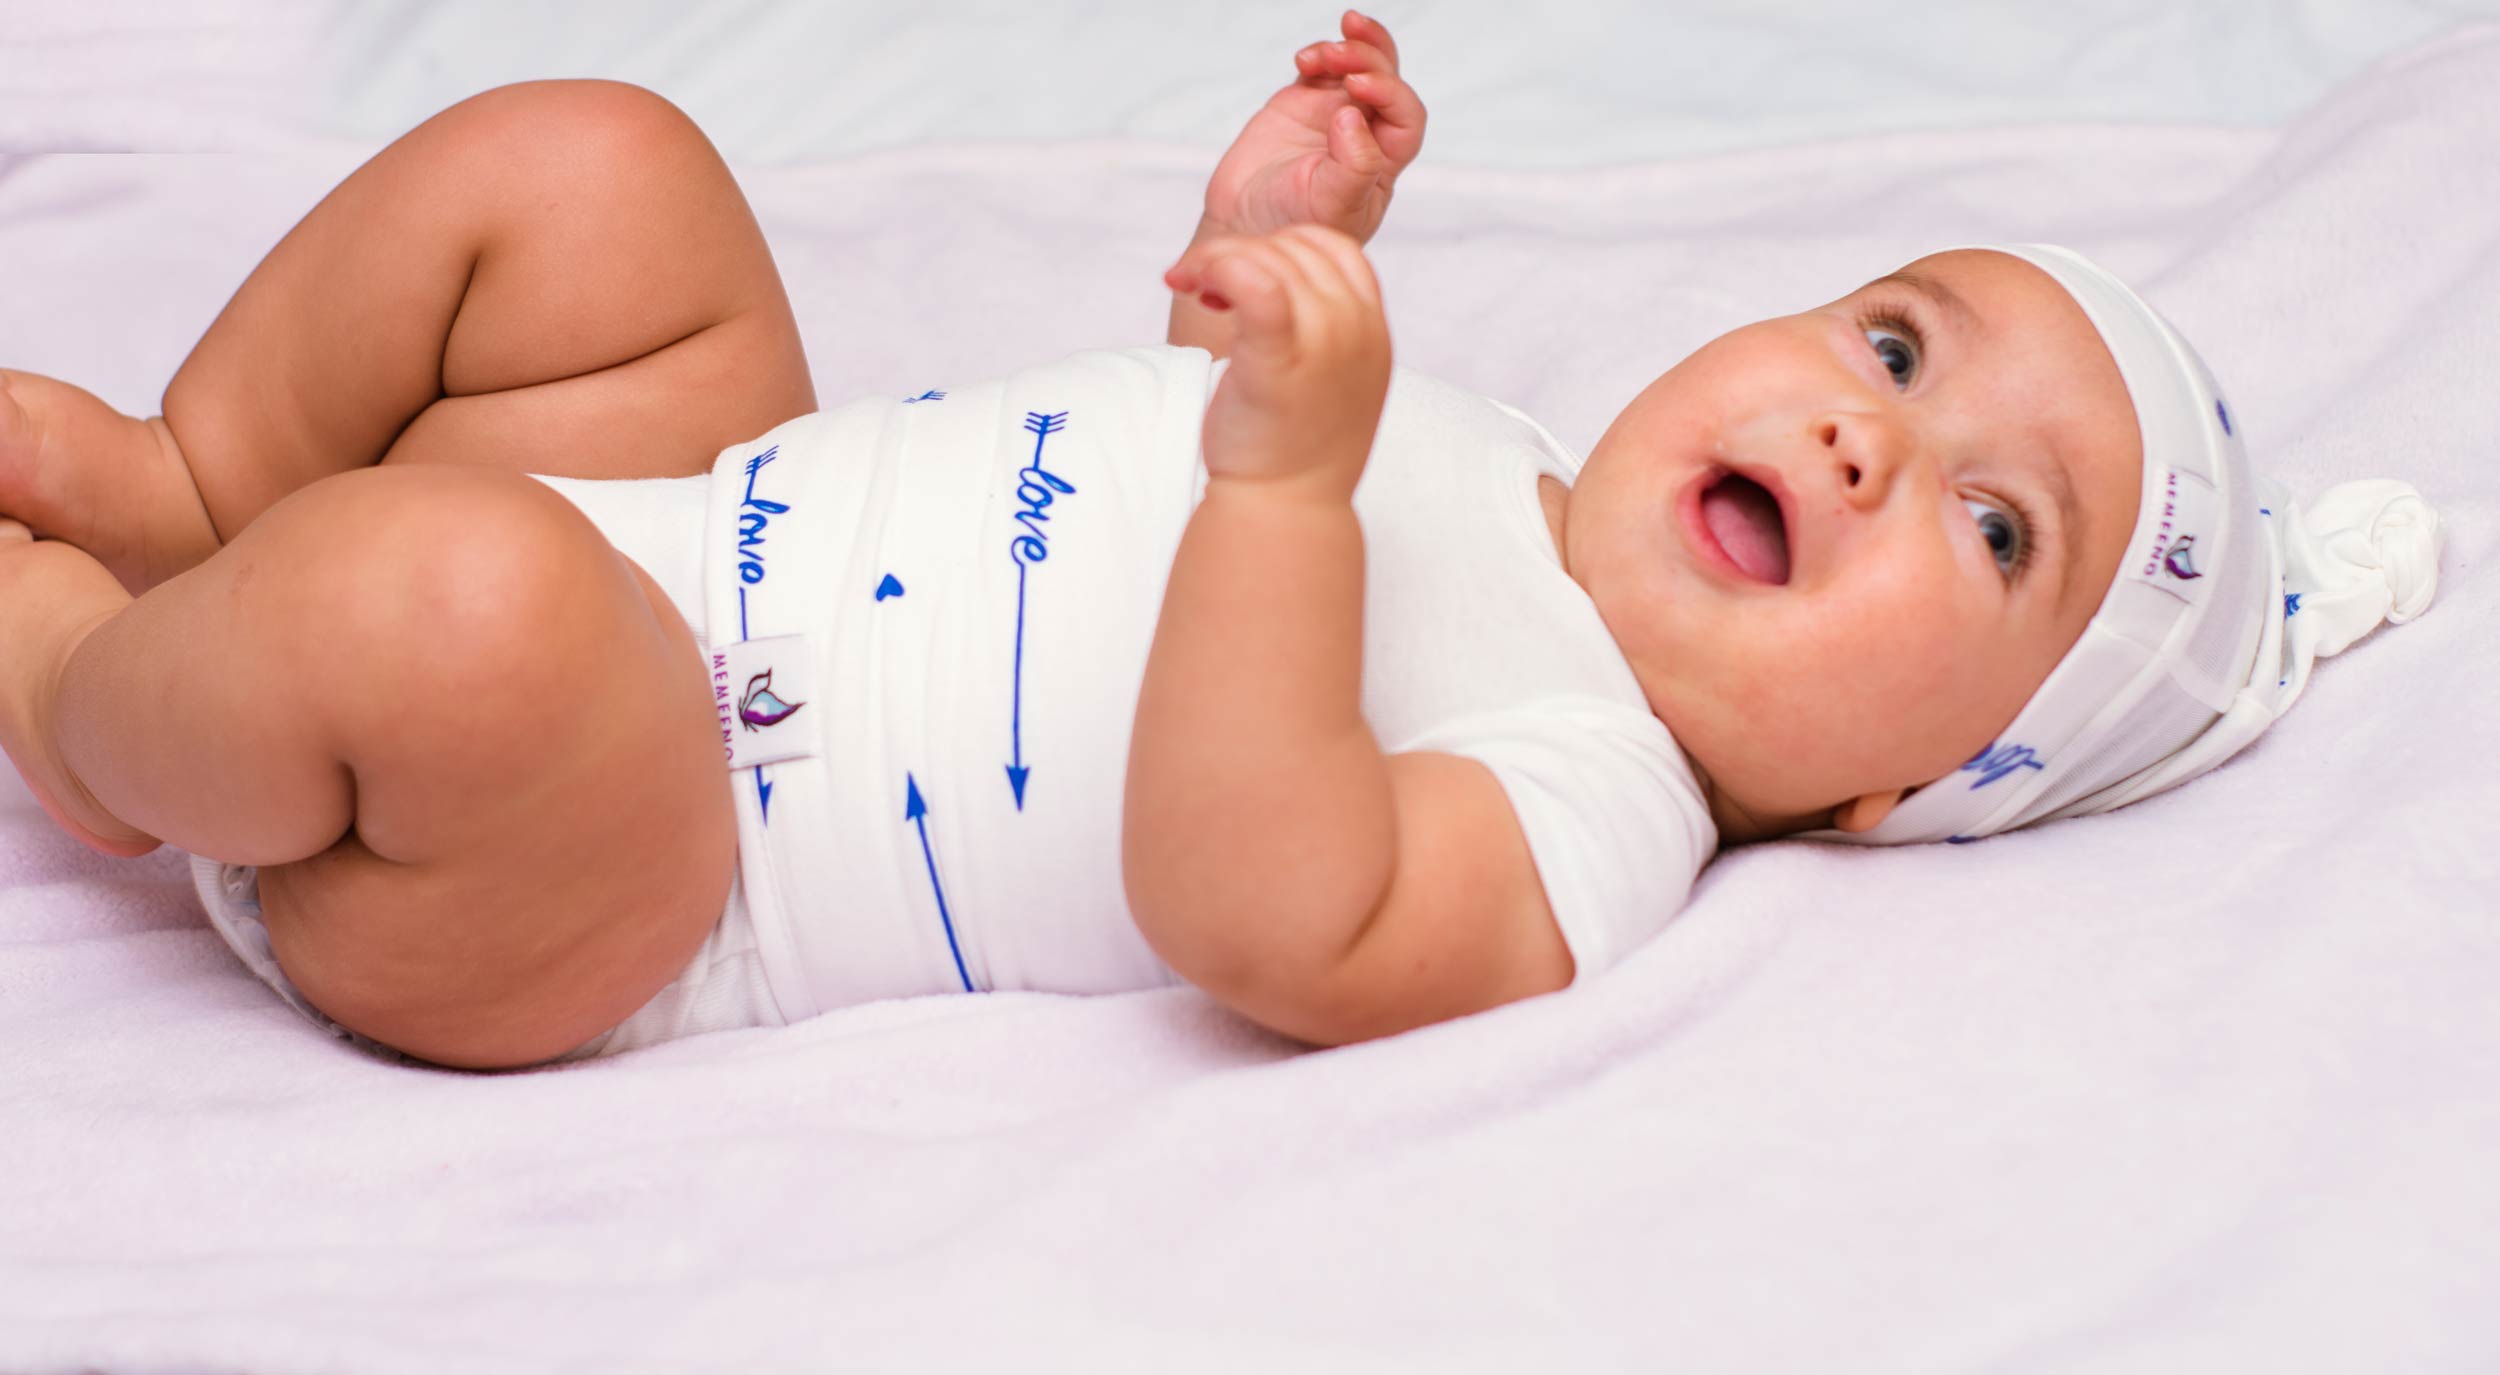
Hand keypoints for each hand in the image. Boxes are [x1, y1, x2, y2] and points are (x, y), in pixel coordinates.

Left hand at [1164, 224, 1390, 500]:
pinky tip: (1193, 287)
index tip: (1243, 278)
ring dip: (1216, 261)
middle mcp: (1358, 332)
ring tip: (1195, 293)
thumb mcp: (1328, 378)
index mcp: (1373, 332)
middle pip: (1294, 248)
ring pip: (1267, 259)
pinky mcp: (1279, 362)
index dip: (1281, 247)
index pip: (1334, 248)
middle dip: (1239, 252)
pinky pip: (1255, 286)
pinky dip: (1218, 270)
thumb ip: (1322, 329)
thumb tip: (1274, 280)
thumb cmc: (1289, 448)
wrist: (1282, 509)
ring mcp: (1325, 346)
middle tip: (1201, 285)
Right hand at [1200, 10, 1426, 245]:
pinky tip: (1304, 60)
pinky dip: (1318, 55)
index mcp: (1382, 164)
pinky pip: (1322, 68)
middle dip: (1368, 59)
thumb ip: (1354, 166)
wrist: (1242, 223)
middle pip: (1386, 82)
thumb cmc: (1292, 226)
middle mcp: (1366, 135)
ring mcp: (1334, 115)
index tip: (1356, 86)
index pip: (1406, 118)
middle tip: (1339, 53)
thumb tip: (1353, 117)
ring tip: (1321, 55)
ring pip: (1358, 67)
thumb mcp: (1331, 207)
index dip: (1390, 93)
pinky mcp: (1304, 102)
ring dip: (1347, 49)